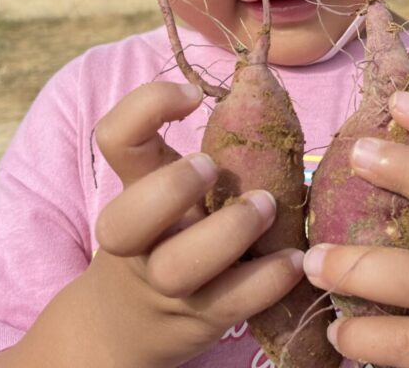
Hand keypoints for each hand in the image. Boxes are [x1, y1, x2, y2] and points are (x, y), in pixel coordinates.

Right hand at [83, 82, 304, 366]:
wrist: (127, 325)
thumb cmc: (165, 234)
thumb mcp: (166, 189)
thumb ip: (203, 146)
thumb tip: (260, 84)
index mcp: (132, 189)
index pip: (114, 139)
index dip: (146, 106)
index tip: (192, 95)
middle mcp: (140, 240)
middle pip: (127, 220)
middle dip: (172, 187)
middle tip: (212, 166)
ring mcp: (166, 284)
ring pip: (179, 266)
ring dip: (228, 231)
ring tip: (267, 205)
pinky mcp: (201, 318)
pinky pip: (231, 304)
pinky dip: (267, 280)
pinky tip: (294, 259)